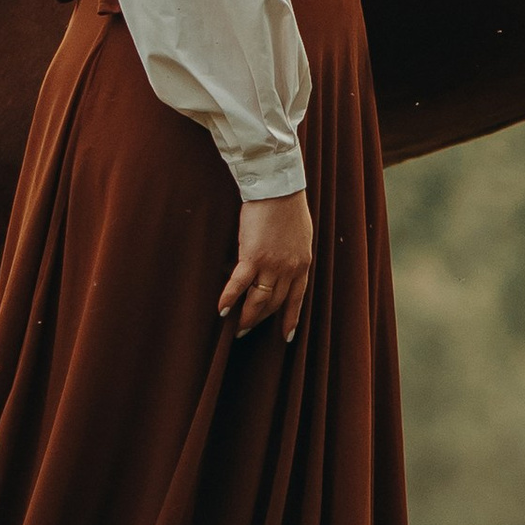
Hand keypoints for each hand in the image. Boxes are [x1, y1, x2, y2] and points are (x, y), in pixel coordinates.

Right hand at [218, 190, 312, 339]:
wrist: (278, 188)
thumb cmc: (289, 207)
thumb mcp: (301, 235)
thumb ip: (294, 255)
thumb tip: (283, 267)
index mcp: (302, 263)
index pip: (297, 298)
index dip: (290, 318)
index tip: (286, 336)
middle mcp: (289, 269)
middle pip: (274, 303)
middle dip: (261, 319)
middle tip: (247, 330)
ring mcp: (271, 265)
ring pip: (258, 300)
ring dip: (247, 316)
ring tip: (237, 328)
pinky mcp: (252, 256)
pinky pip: (239, 284)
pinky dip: (230, 298)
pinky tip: (222, 310)